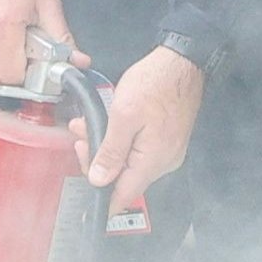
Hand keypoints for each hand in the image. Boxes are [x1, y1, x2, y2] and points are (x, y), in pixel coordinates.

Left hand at [82, 46, 202, 213]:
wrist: (181, 62)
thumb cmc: (154, 84)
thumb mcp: (124, 116)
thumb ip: (111, 151)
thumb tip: (99, 181)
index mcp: (153, 162)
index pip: (125, 195)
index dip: (102, 199)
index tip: (83, 198)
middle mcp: (164, 163)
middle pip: (124, 178)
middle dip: (97, 160)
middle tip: (79, 138)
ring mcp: (167, 151)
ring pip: (128, 162)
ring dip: (105, 146)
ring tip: (85, 125)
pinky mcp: (166, 140)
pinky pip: (138, 150)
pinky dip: (120, 140)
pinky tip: (105, 123)